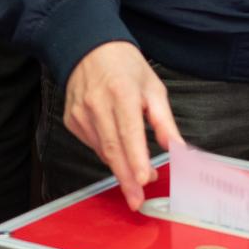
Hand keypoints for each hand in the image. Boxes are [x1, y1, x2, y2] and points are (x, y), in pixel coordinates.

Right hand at [63, 41, 182, 209]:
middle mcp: (97, 104)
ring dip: (119, 167)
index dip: (135, 159)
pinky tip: (116, 148)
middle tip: (137, 199)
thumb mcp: (153, 88)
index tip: (142, 180)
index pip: (129, 133)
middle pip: (112, 149)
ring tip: (135, 176)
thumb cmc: (125, 67)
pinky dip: (106, 152)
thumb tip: (177, 148)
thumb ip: (164, 121)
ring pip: (101, 151)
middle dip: (126, 178)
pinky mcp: (71, 121)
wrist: (88, 48)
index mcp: (121, 93)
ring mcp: (80, 114)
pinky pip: (92, 144)